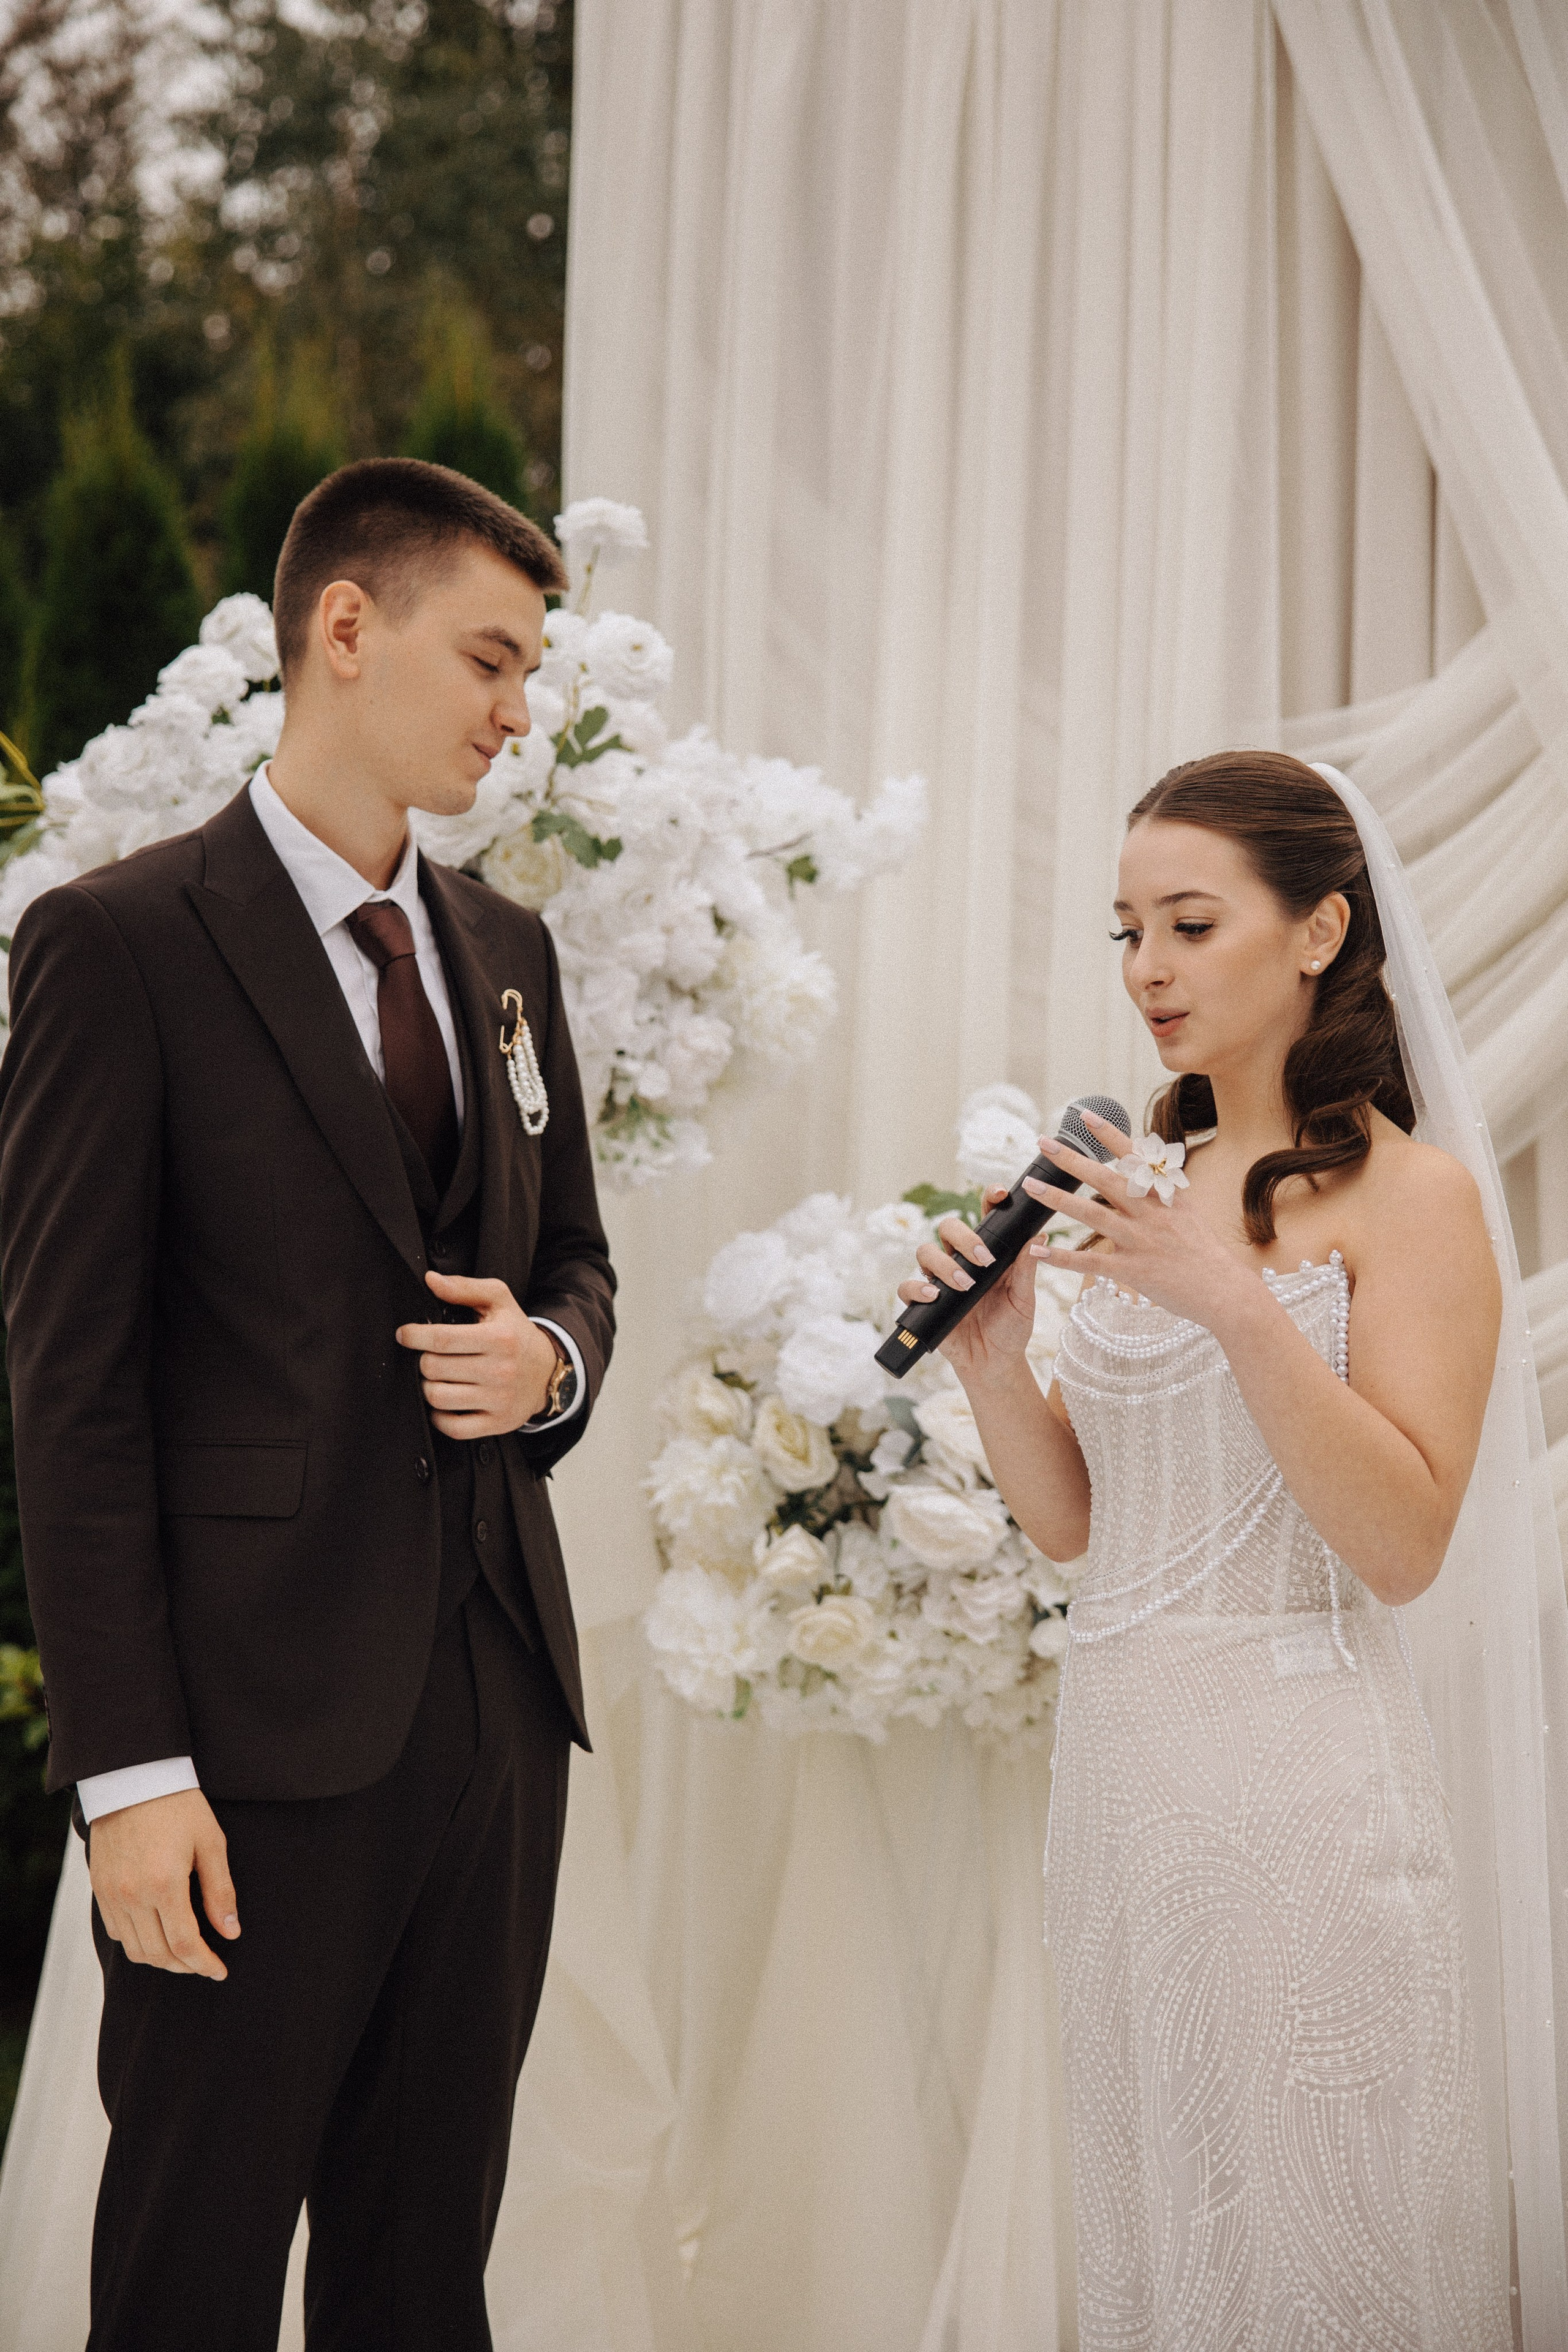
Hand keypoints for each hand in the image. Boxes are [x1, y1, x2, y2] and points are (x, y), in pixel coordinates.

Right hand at [89, 1787, 238, 1979]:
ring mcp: (111, 1894)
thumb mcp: (211, 1842)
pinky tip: (157, 1932)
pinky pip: (116, 1931)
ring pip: (135, 1949)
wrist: (134, 1778)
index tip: (220, 1971)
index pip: (184, 1944)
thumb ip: (220, 1891)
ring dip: (161, 1958)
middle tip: (205, 1964)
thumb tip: (230, 1932)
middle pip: (158, 1954)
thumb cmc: (179, 1805)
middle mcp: (133, 1895)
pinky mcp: (99, 1888)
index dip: (204, 1964)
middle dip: (185, 1966)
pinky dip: (138, 1941)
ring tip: (184, 1952)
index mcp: (165, 1884)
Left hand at [397, 1271, 559, 1434]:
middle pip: (435, 1368)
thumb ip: (464, 1288)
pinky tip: (443, 1402)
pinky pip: (453, 1428)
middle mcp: (500, 1371)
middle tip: (427, 1356)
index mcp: (500, 1338)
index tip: (405, 1334)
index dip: (414, 1336)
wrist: (548, 1371)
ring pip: (438, 1397)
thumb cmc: (516, 1334)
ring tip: (434, 1377)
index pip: (442, 1339)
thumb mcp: (499, 1301)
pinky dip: (439, 1416)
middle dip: (423, 1360)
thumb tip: (431, 1281)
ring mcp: (499, 1400)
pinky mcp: (497, 1423)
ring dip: (428, 1386)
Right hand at [896, 1187, 1039, 1390]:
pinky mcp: (923, 1303)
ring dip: (945, 1264)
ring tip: (966, 1285)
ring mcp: (940, 1280)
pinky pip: (908, 1287)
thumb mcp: (1024, 1299)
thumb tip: (1039, 1236)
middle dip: (964, 1237)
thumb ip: (1027, 1269)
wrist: (995, 1363)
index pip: (984, 1217)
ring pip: (926, 1251)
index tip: (999, 1195)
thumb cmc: (1011, 1328)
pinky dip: (917, 1288)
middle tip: (984, 1259)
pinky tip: (933, 1296)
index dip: (988, 1199)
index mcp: (987, 1253)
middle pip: (948, 1228)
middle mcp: (960, 1261)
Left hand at [1027, 1112, 1251, 1329]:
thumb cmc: (1203, 1251)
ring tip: (1030, 1186)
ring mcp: (1140, 1240)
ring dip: (1057, 1199)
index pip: (1134, 1156)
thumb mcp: (1186, 1209)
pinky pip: (1089, 1261)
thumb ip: (1160, 1186)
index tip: (1084, 1113)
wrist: (1225, 1290)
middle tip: (1043, 1142)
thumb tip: (1140, 1158)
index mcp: (1164, 1194)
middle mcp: (1150, 1212)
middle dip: (1071, 1159)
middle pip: (1104, 1178)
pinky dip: (1061, 1257)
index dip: (1108, 1133)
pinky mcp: (1132, 1270)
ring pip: (1091, 1214)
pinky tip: (1037, 1250)